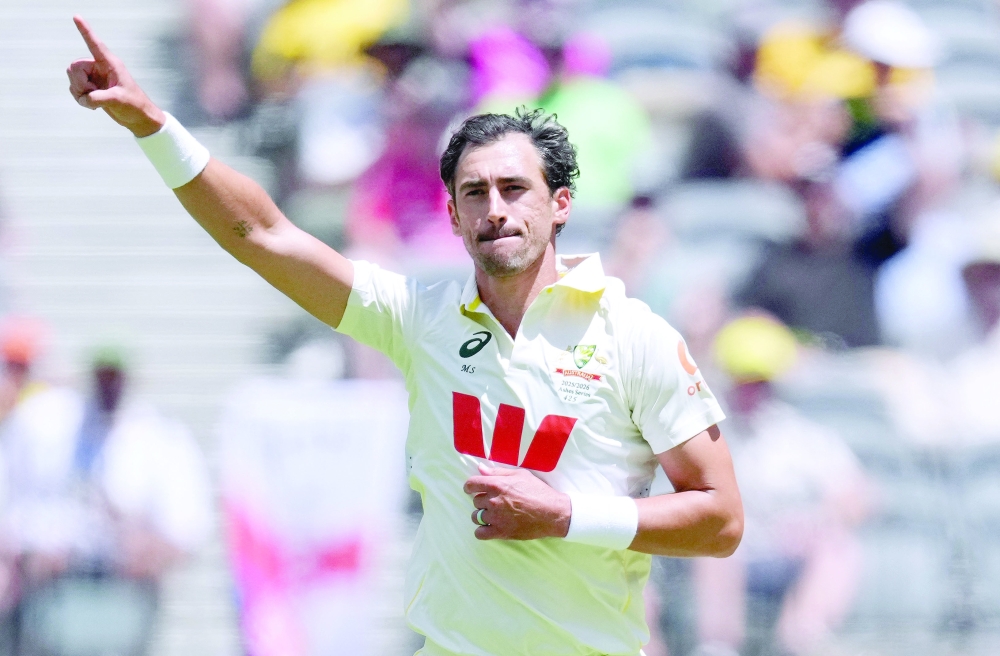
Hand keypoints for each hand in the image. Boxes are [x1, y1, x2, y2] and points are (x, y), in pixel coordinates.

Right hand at [67, 16, 164, 136]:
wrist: (138, 118)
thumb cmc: (134, 105)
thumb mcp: (118, 100)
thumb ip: (99, 97)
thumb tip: (85, 98)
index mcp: (110, 64)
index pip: (95, 44)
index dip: (85, 31)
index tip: (76, 16)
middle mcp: (100, 68)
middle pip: (74, 66)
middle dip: (78, 82)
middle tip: (91, 93)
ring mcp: (94, 78)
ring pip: (72, 77)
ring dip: (79, 91)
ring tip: (94, 102)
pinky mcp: (91, 88)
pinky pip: (74, 89)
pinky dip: (80, 98)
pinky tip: (93, 106)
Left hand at [463, 464, 570, 540]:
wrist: (552, 512)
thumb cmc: (538, 491)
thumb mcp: (520, 474)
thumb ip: (498, 472)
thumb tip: (480, 468)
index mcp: (497, 484)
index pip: (471, 484)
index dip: (470, 487)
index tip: (472, 489)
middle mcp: (493, 501)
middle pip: (475, 501)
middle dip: (482, 501)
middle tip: (495, 502)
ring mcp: (496, 518)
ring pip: (476, 517)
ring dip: (483, 515)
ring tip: (495, 515)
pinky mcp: (501, 532)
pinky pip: (480, 533)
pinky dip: (483, 530)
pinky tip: (491, 527)